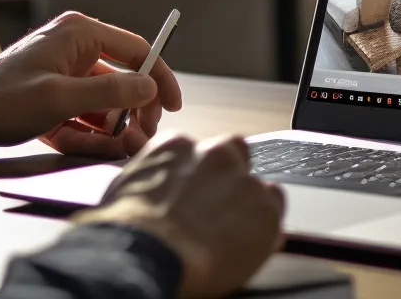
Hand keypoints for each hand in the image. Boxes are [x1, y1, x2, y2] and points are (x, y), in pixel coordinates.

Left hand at [0, 12, 182, 156]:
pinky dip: (87, 134)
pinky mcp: (56, 94)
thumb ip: (108, 92)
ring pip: (106, 103)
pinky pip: (85, 115)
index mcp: (78, 34)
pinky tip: (81, 147)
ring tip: (108, 149)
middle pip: (124, 80)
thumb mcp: (59, 98)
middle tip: (138, 139)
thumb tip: (148, 87)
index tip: (173, 105)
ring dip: (110, 130)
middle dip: (133, 113)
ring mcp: (65, 72)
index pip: (137, 49)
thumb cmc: (0, 102)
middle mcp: (75, 47)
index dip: (160, 77)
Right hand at [75, 135, 284, 298]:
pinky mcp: (266, 210)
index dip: (201, 173)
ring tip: (228, 236)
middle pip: (236, 155)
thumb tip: (153, 188)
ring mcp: (244, 180)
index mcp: (177, 146)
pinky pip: (275, 216)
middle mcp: (215, 155)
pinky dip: (263, 231)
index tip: (196, 192)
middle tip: (216, 209)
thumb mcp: (125, 189)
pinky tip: (243, 248)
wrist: (147, 254)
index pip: (200, 151)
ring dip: (247, 207)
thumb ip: (152, 178)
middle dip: (230, 177)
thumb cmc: (126, 230)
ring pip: (258, 187)